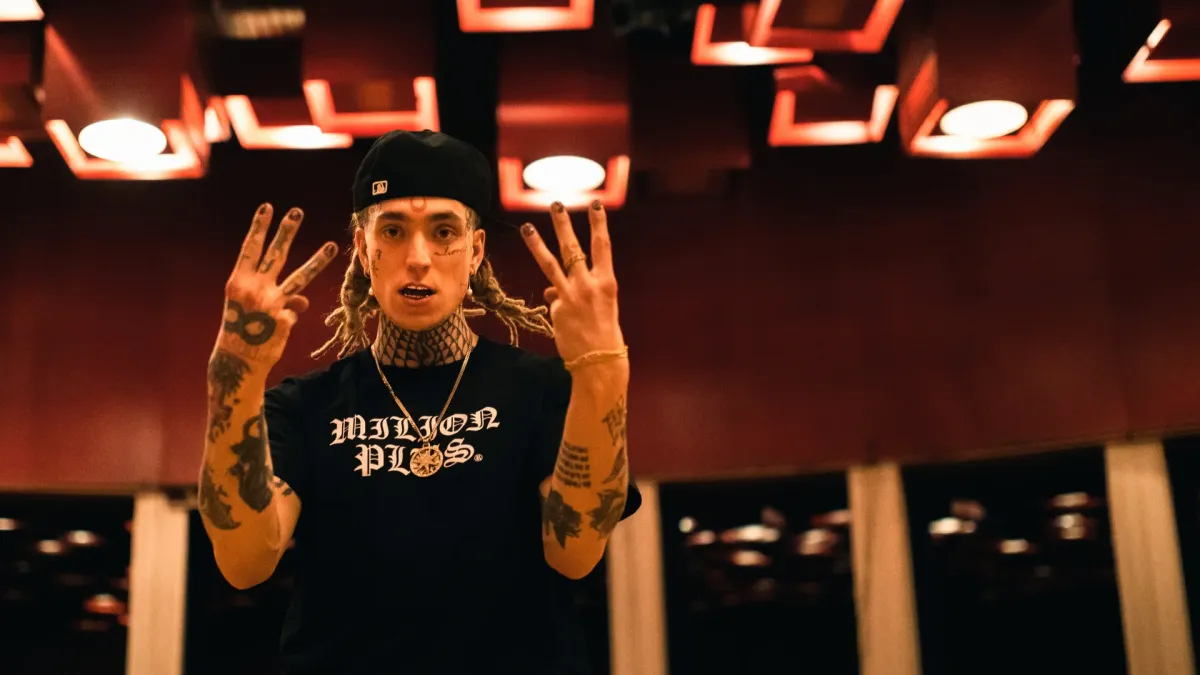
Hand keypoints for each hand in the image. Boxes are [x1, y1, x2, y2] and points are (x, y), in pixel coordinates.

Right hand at [215, 204, 338, 368]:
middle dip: (286, 231)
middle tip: (297, 211)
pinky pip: (294, 312)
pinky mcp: (286, 318)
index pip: (250, 249)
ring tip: (332, 244)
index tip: (268, 207)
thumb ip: (272, 294)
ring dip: (318, 259)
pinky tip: (274, 330)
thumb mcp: (246, 307)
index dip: (259, 228)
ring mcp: (272, 302)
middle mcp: (254, 288)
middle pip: (276, 254)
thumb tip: (302, 301)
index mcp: (238, 282)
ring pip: (301, 276)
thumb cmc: (240, 330)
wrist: (238, 360)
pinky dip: (287, 319)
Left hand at [521, 201, 624, 364]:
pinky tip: (568, 322)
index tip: (595, 205)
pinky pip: (554, 301)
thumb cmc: (605, 334)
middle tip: (555, 204)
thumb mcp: (602, 308)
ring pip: (550, 264)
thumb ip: (581, 293)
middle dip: (563, 225)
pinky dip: (558, 305)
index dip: (599, 224)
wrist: (598, 361)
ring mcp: (570, 296)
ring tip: (527, 227)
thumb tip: (552, 291)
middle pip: (572, 248)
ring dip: (537, 244)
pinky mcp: (556, 309)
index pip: (602, 246)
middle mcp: (588, 285)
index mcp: (607, 283)